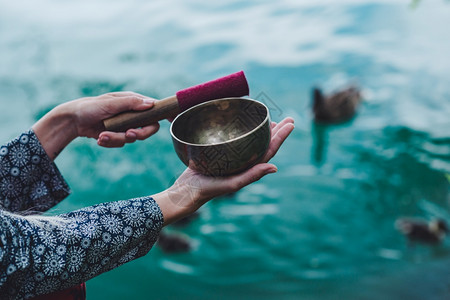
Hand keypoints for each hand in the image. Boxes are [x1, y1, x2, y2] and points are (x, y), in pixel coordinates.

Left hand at [65, 92, 159, 147]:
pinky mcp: (117, 135)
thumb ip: (131, 104)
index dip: (165, 115)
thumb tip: (151, 104)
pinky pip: (121, 143)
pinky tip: (100, 138)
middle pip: (148, 129)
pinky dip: (110, 142)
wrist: (73, 120)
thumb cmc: (90, 107)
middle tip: (128, 135)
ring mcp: (125, 125)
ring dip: (116, 139)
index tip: (173, 121)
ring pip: (132, 138)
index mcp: (133, 102)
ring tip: (102, 136)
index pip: (154, 109)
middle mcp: (132, 114)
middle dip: (138, 134)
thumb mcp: (110, 104)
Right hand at [154, 117, 294, 224]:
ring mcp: (232, 157)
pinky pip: (236, 139)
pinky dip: (244, 130)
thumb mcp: (232, 183)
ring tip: (273, 121)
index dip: (281, 137)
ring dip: (263, 131)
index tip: (291, 124)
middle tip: (289, 119)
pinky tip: (244, 123)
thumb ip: (252, 175)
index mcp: (249, 168)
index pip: (270, 149)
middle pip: (265, 143)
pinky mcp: (220, 152)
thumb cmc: (209, 189)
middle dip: (277, 131)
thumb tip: (275, 168)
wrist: (186, 190)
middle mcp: (243, 161)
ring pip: (252, 140)